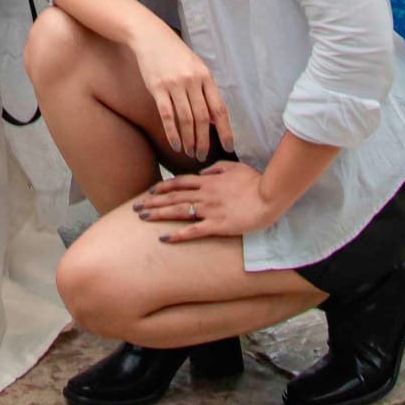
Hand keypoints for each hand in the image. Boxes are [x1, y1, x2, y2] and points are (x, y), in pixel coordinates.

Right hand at [131, 22, 233, 161]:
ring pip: (186, 119)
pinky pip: (167, 115)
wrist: (150, 36)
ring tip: (191, 152)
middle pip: (203, 118)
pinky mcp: (157, 88)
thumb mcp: (196, 67)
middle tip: (203, 156)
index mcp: (205, 76)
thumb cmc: (175, 54)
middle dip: (204, 140)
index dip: (226, 130)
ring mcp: (174, 84)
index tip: (229, 146)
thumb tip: (215, 120)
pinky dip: (172, 133)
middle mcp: (192, 80)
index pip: (219, 108)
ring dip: (189, 140)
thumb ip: (206, 92)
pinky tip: (175, 144)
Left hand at [134, 160, 270, 240]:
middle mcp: (205, 194)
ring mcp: (210, 210)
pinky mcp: (217, 225)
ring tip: (142, 218)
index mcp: (208, 180)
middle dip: (152, 202)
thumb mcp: (235, 167)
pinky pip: (193, 231)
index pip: (179, 182)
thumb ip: (217, 168)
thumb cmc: (255, 181)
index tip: (150, 192)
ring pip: (178, 211)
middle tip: (135, 207)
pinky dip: (177, 234)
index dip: (163, 187)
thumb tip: (203, 171)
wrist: (269, 196)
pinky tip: (164, 238)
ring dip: (158, 214)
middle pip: (173, 197)